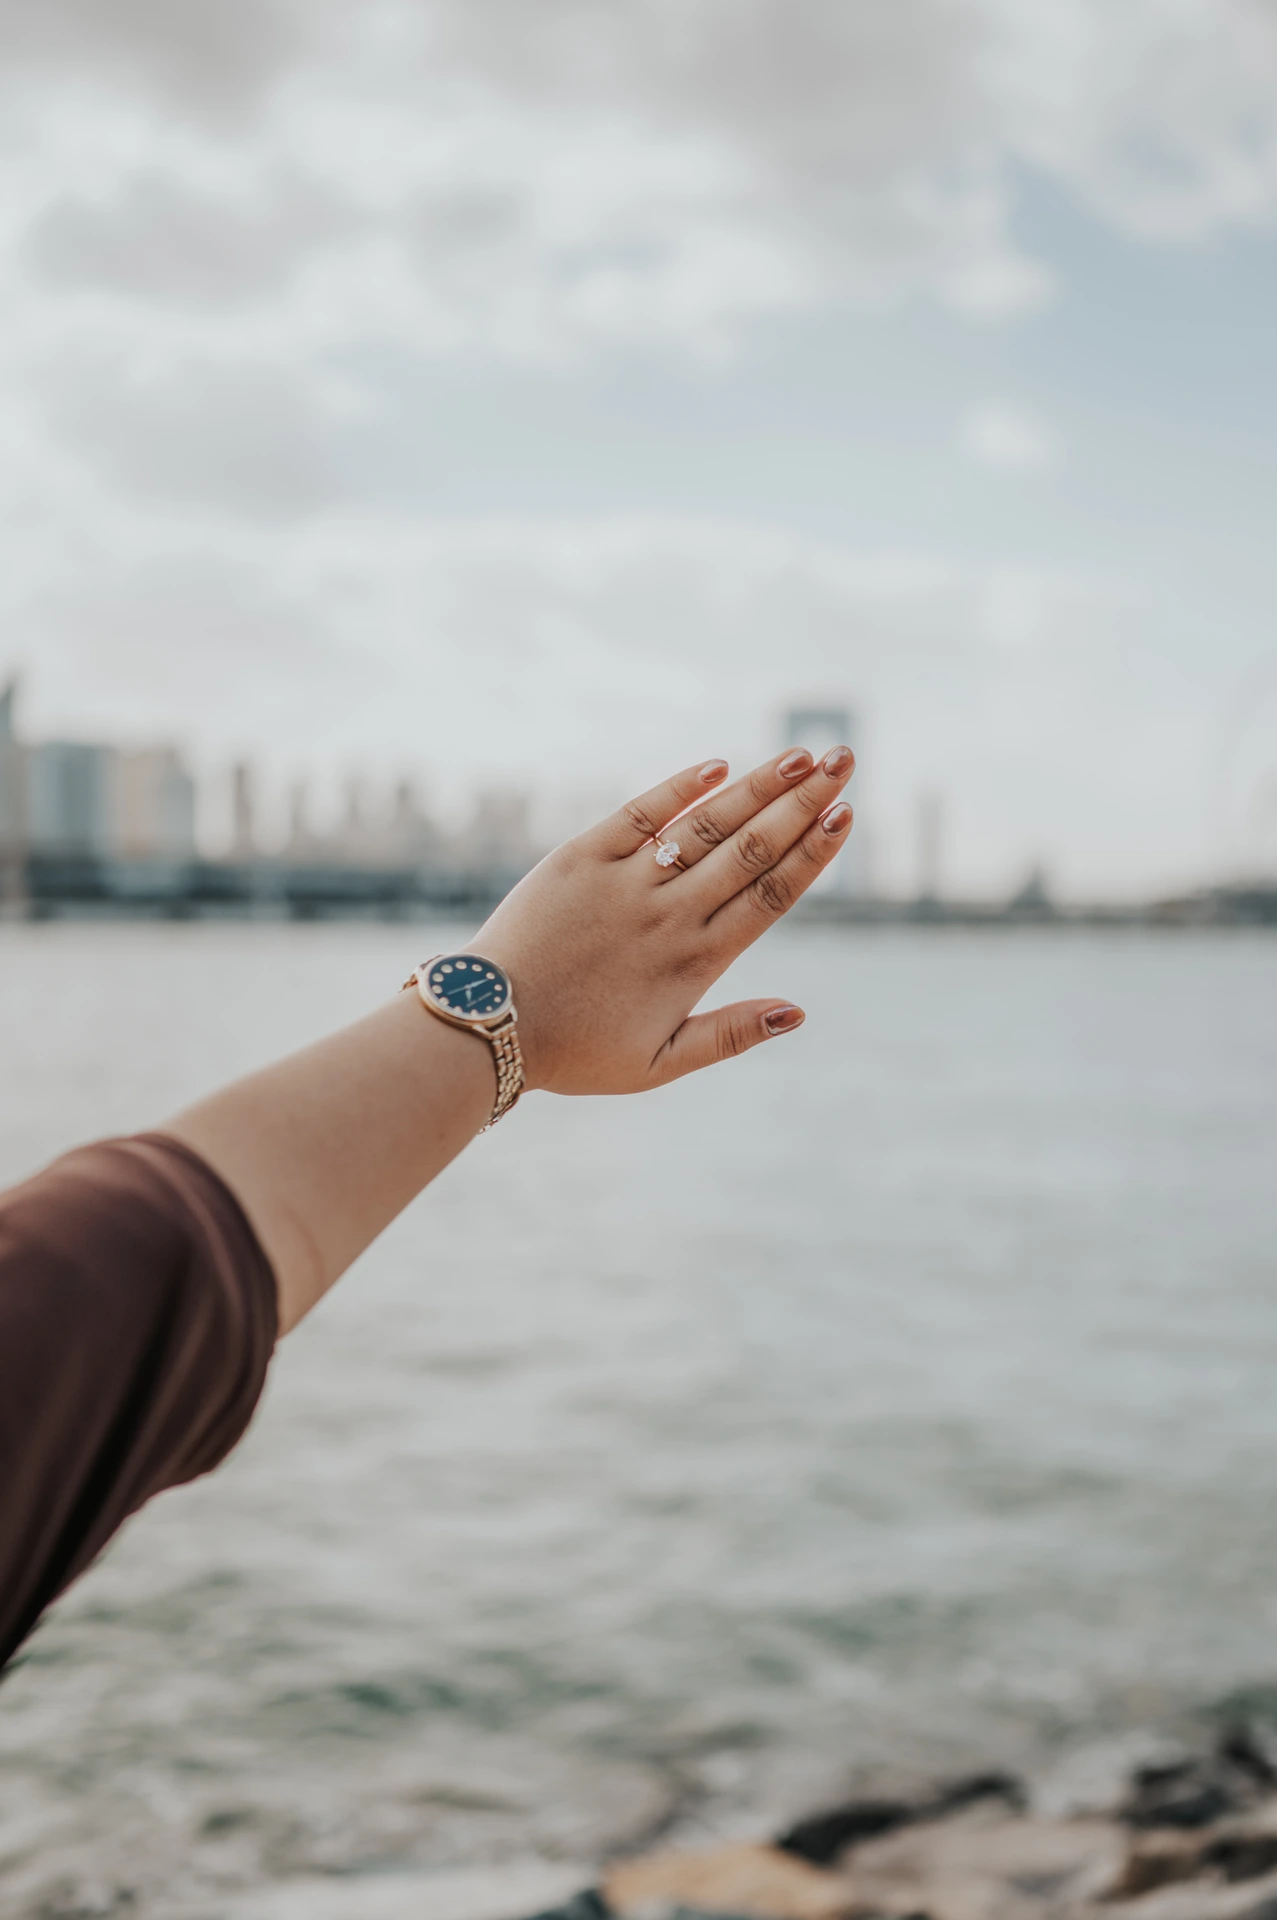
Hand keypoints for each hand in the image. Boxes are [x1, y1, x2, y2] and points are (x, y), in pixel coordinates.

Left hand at [476, 745, 853, 1094]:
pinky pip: (640, 815)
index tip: (847, 814)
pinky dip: (679, 789)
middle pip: (751, 848)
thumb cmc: (574, 1052)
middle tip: (843, 761)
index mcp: (695, 963)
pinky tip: (718, 765)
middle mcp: (668, 915)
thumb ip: (730, 1035)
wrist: (489, 1026)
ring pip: (706, 826)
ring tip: (800, 755)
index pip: (770, 895)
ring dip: (757, 786)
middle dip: (804, 801)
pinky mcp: (580, 858)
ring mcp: (625, 883)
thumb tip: (798, 1012)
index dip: (813, 852)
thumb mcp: (658, 1065)